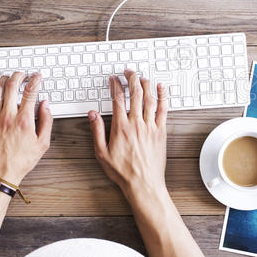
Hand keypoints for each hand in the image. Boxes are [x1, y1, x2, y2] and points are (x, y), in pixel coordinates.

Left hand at [0, 71, 52, 183]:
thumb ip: (46, 121)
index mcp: (24, 120)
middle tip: (22, 74)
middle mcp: (8, 116)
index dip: (35, 80)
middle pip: (12, 85)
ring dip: (4, 80)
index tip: (37, 77)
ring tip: (8, 78)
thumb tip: (46, 105)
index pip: (31, 91)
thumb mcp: (42, 143)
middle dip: (19, 75)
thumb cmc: (20, 161)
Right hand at [88, 70, 168, 201]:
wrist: (143, 184)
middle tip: (128, 72)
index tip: (113, 80)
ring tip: (142, 76)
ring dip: (146, 83)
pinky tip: (161, 88)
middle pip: (135, 93)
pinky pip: (164, 109)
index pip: (117, 99)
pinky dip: (163, 96)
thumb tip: (93, 115)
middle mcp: (137, 124)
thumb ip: (97, 131)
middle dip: (131, 78)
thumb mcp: (102, 153)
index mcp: (121, 127)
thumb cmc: (123, 172)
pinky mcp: (161, 132)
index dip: (115, 86)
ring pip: (150, 98)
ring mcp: (151, 127)